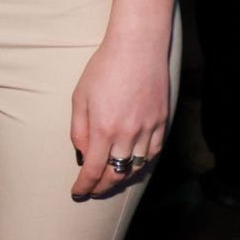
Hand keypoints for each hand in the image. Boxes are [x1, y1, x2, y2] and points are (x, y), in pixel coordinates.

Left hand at [70, 29, 170, 198]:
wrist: (137, 46)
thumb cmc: (104, 68)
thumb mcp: (80, 97)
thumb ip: (79, 130)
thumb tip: (83, 154)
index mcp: (102, 129)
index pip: (93, 171)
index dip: (84, 186)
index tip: (77, 192)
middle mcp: (127, 134)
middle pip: (115, 174)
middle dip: (101, 187)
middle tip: (92, 190)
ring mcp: (148, 129)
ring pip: (137, 167)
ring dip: (122, 178)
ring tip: (111, 180)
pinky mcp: (162, 121)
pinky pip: (153, 152)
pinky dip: (142, 163)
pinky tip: (134, 163)